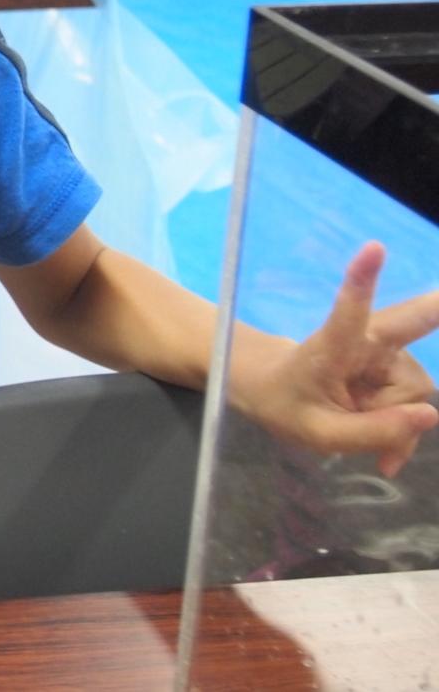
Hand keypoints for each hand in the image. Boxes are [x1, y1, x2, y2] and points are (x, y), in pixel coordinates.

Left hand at [240, 242, 438, 476]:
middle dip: (429, 321)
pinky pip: (414, 402)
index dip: (362, 281)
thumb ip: (372, 431)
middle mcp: (363, 339)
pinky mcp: (394, 367)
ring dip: (393, 419)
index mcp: (331, 346)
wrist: (274, 392)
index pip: (349, 311)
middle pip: (411, 330)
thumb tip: (430, 415)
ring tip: (353, 423)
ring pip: (414, 390)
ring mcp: (383, 352)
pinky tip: (384, 451)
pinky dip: (400, 427)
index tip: (373, 247)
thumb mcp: (317, 434)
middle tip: (432, 316)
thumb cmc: (283, 403)